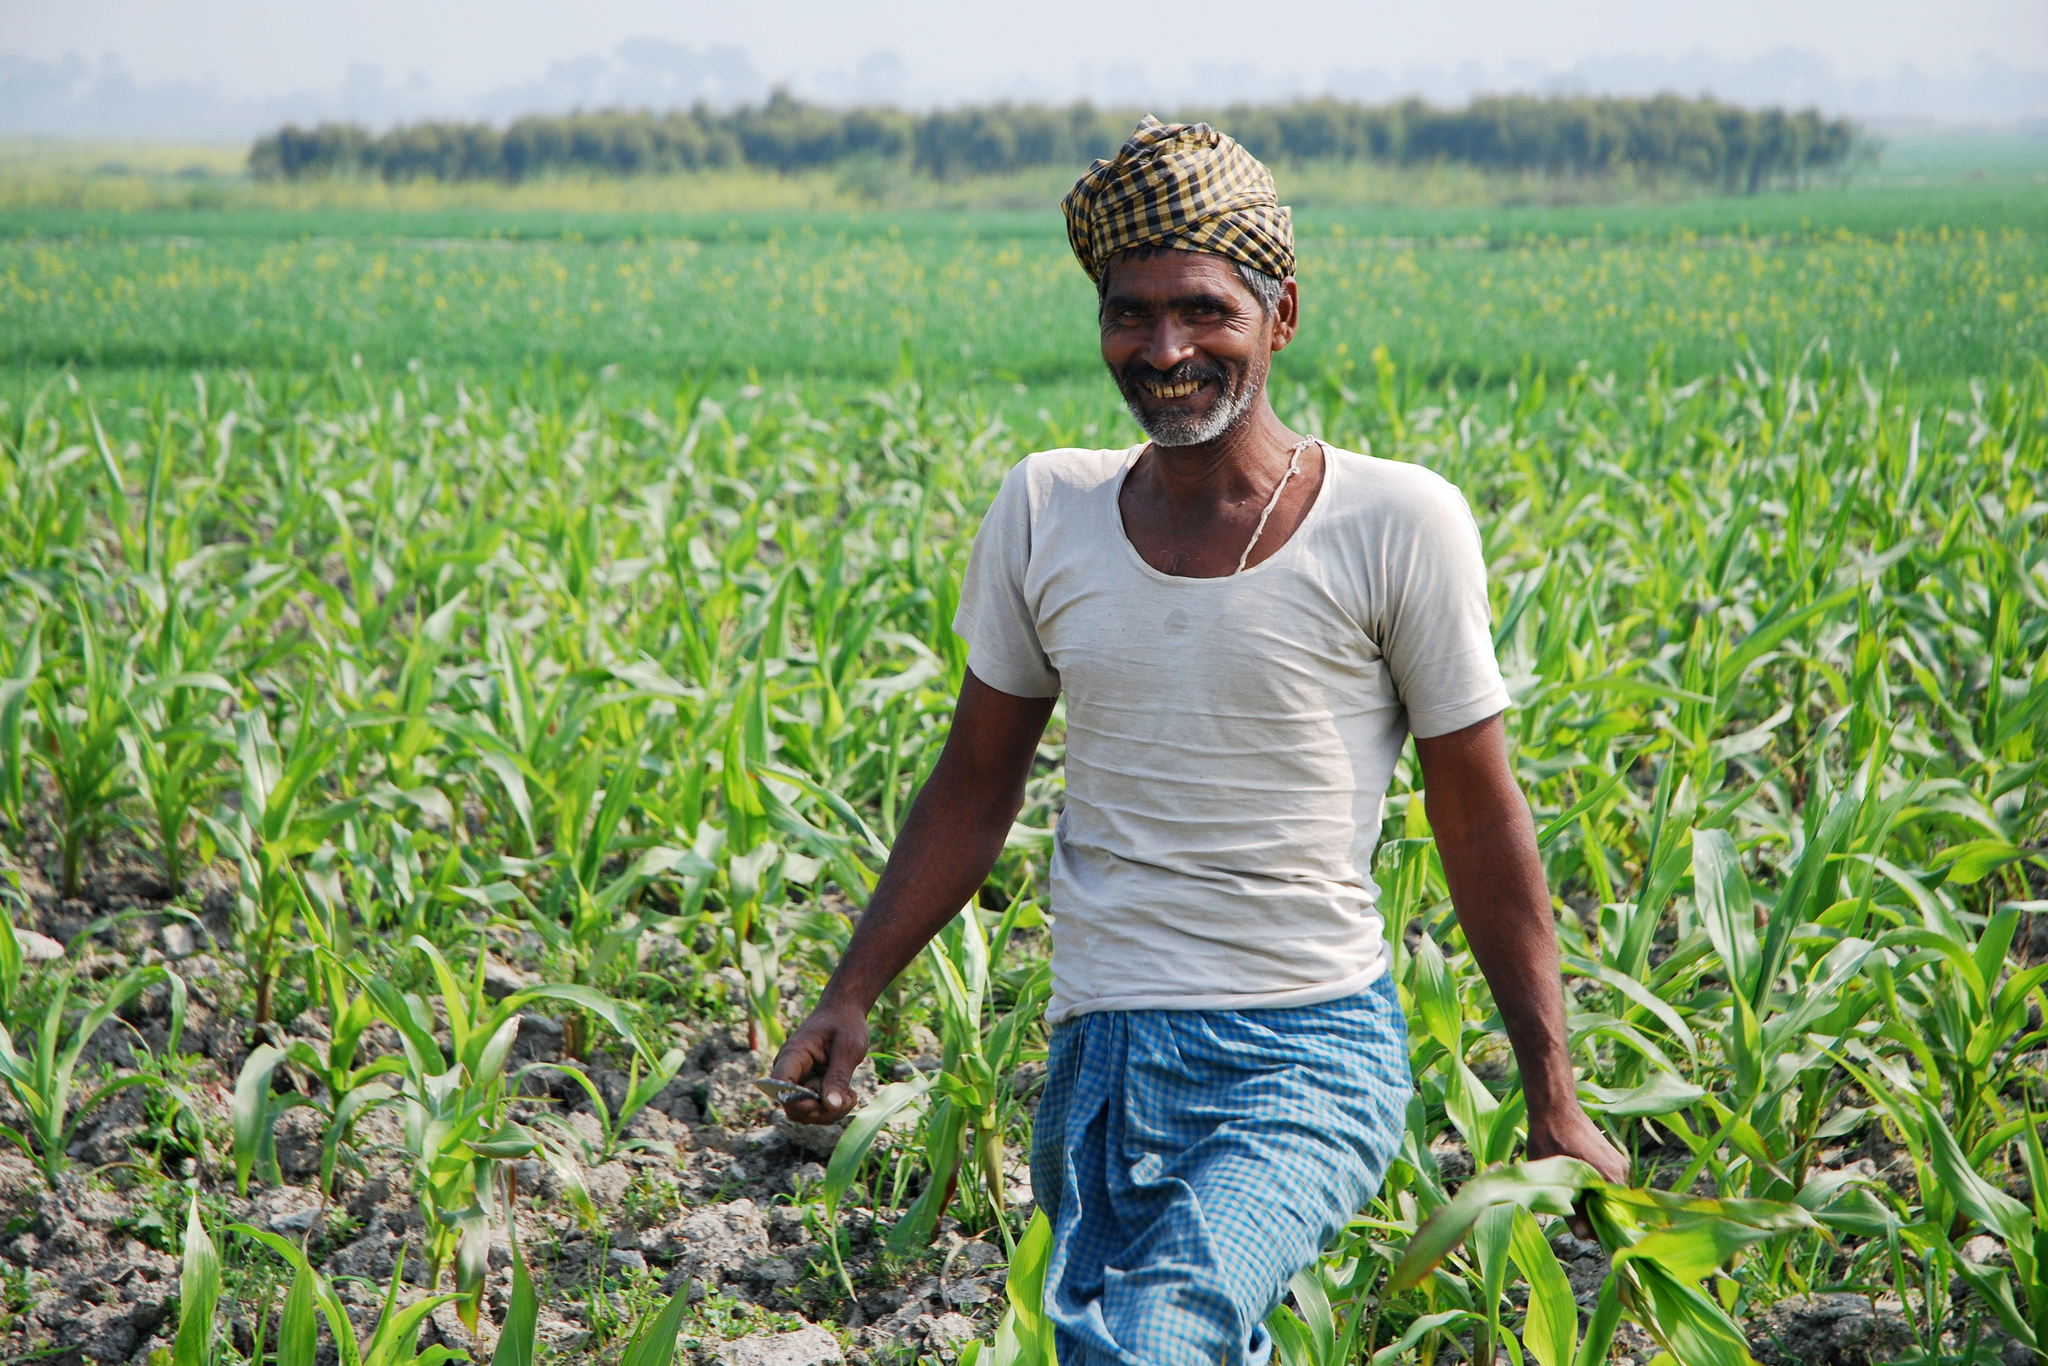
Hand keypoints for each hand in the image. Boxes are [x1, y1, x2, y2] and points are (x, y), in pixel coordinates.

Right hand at [769, 997, 868, 1124]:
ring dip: (829, 1113)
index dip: (798, 1102)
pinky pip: (815, 1109)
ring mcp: (799, 1081)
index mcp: (792, 1055)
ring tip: (851, 1095)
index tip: (824, 1101)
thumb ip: (838, 1077)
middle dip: (820, 1112)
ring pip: (804, 1113)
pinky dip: (832, 1109)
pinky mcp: (809, 1087)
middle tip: (848, 1098)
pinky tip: (849, 1094)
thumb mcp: (848, 1048)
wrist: (844, 1012)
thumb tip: (830, 1106)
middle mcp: (790, 1071)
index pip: (780, 1087)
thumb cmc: (845, 1024)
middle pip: (792, 1107)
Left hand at [1527, 1103, 1628, 1239]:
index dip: (1596, 1228)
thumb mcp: (1554, 1176)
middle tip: (1569, 1208)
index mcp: (1612, 1177)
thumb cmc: (1549, 1138)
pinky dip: (1591, 1187)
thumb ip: (1571, 1209)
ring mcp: (1620, 1164)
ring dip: (1590, 1199)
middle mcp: (1622, 1172)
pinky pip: (1605, 1183)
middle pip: (1611, 1207)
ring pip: (1606, 1195)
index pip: (1614, 1218)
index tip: (1581, 1230)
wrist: (1554, 1106)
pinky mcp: (1613, 1159)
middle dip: (1591, 1213)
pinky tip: (1572, 1181)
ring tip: (1568, 1191)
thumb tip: (1585, 1236)